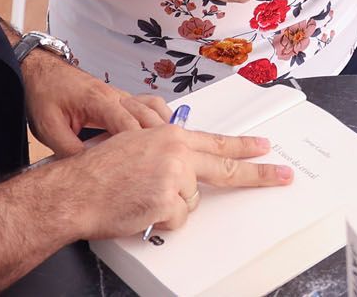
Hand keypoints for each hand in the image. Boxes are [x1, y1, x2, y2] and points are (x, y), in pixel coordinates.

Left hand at [20, 50, 168, 156]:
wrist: (41, 73)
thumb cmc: (44, 94)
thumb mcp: (49, 128)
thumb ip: (70, 151)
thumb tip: (88, 172)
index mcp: (99, 100)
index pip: (129, 125)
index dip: (138, 147)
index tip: (143, 166)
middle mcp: (116, 96)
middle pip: (149, 115)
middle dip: (157, 138)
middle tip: (162, 162)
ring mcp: (120, 96)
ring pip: (153, 108)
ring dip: (161, 126)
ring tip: (164, 149)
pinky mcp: (119, 100)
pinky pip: (146, 107)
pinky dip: (156, 119)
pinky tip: (154, 136)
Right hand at [58, 122, 289, 239]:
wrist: (74, 188)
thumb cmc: (97, 171)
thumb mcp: (135, 145)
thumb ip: (165, 151)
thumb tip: (187, 164)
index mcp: (170, 136)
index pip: (217, 141)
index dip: (244, 146)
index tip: (265, 148)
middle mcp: (177, 152)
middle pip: (227, 168)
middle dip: (258, 174)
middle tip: (282, 176)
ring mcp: (175, 177)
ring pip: (190, 202)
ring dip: (170, 207)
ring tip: (141, 198)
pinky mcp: (169, 202)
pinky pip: (176, 220)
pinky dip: (159, 221)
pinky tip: (139, 209)